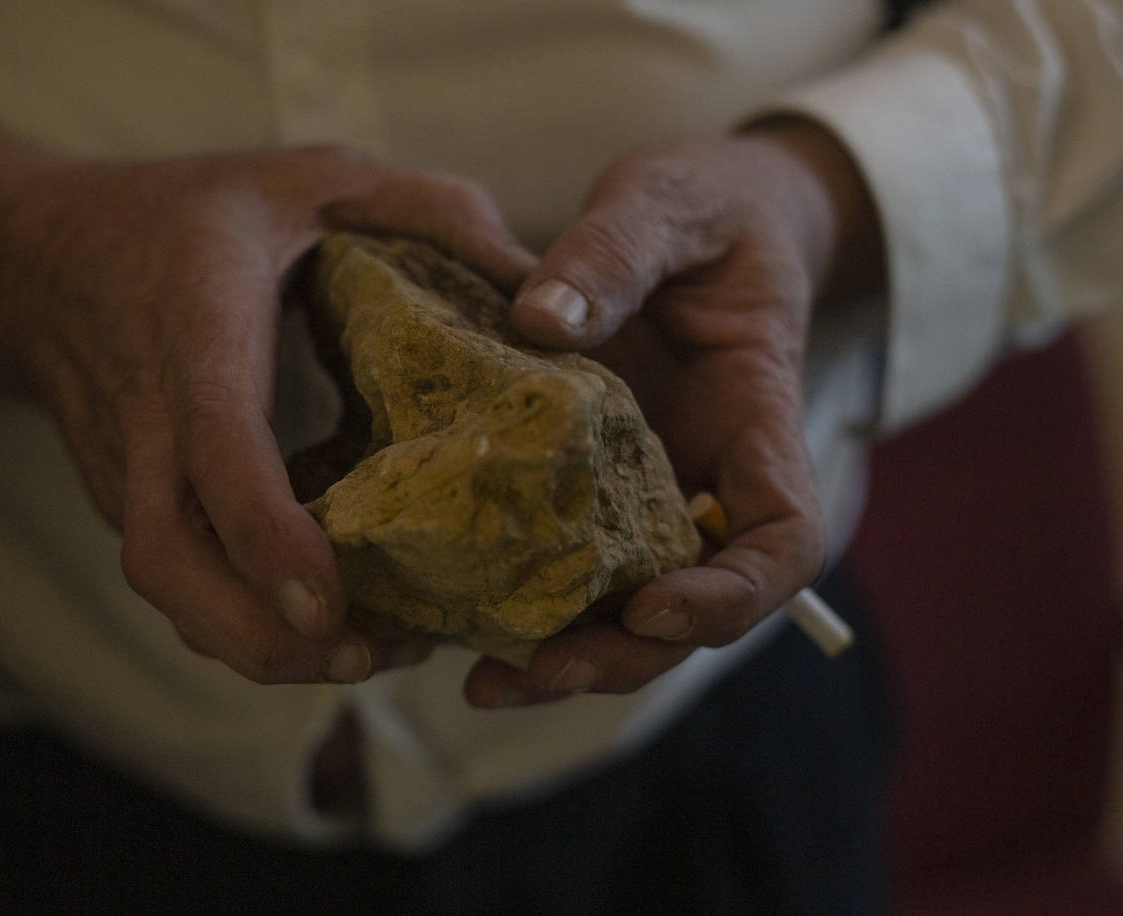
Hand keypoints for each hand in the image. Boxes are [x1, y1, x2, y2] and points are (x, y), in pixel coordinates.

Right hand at [0, 146, 535, 685]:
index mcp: (194, 328)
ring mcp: (126, 474)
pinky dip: (244, 626)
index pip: (214, 444)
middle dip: (261, 633)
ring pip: (169, 591)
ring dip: (261, 646)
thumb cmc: (192, 214)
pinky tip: (331, 632)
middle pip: (169, 559)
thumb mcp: (316, 176)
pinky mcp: (132, 504)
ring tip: (378, 654)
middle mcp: (144, 418)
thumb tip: (536, 287)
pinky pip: (180, 583)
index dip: (263, 532)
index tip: (326, 604)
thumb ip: (427, 209)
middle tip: (371, 656)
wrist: (42, 259)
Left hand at [463, 121, 883, 705]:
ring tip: (481, 677)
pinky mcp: (589, 487)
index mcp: (755, 422)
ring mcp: (649, 491)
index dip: (732, 596)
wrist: (696, 219)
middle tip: (534, 671)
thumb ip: (617, 251)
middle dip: (624, 654)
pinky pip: (566, 559)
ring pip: (625, 605)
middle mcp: (708, 478)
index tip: (653, 606)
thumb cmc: (706, 206)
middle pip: (694, 606)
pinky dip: (520, 599)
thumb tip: (541, 318)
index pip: (781, 540)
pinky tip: (451, 616)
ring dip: (566, 654)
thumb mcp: (668, 202)